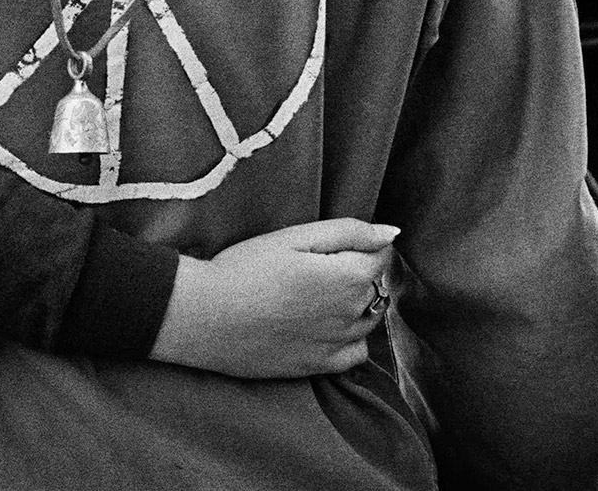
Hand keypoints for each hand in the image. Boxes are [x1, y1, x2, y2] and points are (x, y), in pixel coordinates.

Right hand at [151, 218, 399, 378]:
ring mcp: (336, 344)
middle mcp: (351, 314)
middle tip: (318, 265)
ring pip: (370, 320)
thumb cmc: (245, 267)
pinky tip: (325, 325)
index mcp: (348, 278)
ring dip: (358, 304)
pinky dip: (351, 338)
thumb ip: (348, 232)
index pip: (382, 257)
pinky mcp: (318, 365)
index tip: (330, 244)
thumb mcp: (293, 237)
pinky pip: (356, 353)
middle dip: (360, 273)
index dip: (361, 245)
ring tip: (318, 292)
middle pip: (377, 288)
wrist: (205, 315)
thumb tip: (392, 234)